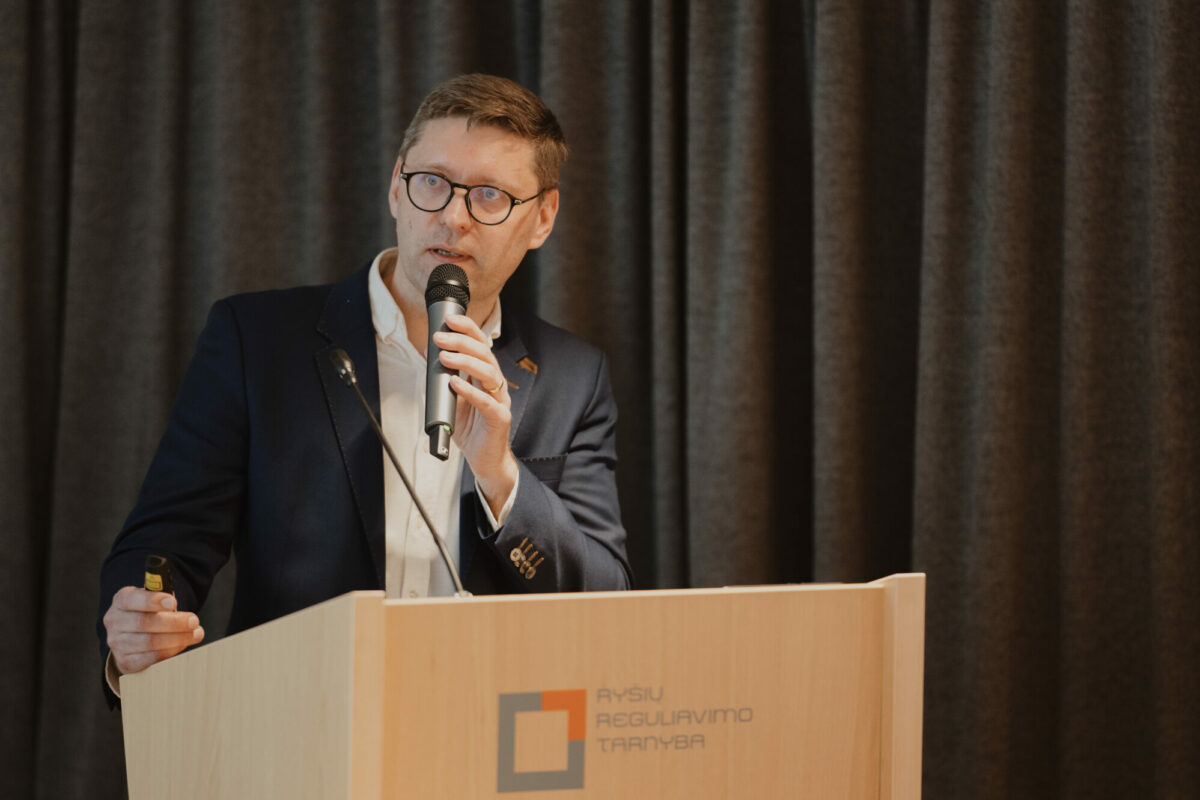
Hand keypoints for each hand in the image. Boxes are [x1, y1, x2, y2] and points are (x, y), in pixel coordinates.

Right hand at [103, 586, 203, 674]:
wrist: (134, 636)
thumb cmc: (149, 613)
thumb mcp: (154, 599)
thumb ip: (163, 598)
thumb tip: (173, 602)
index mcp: (121, 600)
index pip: (131, 599)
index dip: (152, 601)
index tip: (173, 602)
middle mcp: (115, 621)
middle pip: (143, 623)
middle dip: (173, 622)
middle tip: (193, 621)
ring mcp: (117, 643)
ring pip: (148, 642)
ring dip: (176, 638)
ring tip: (195, 633)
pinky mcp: (125, 661)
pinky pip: (150, 658)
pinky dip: (169, 651)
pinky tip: (182, 644)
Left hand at [433, 314, 518, 514]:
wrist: (485, 460)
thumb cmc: (472, 430)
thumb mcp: (454, 400)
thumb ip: (446, 381)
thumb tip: (429, 360)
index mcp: (486, 377)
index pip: (480, 345)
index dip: (467, 329)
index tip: (449, 319)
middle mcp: (495, 385)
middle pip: (485, 354)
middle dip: (461, 341)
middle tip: (439, 337)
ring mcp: (500, 400)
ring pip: (488, 372)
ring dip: (465, 361)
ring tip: (445, 356)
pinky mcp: (500, 418)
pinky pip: (487, 402)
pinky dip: (470, 391)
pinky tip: (456, 383)